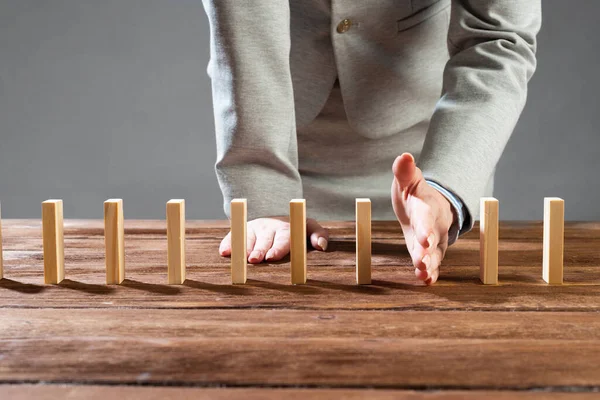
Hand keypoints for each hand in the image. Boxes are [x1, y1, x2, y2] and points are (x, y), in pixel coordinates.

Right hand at [219, 217, 328, 262]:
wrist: (279, 218)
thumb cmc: (298, 229)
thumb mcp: (311, 228)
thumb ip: (320, 235)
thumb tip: (322, 246)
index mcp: (286, 229)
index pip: (282, 239)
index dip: (277, 248)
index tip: (272, 257)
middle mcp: (268, 228)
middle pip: (263, 241)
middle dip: (259, 250)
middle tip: (254, 260)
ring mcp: (254, 229)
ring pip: (248, 239)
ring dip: (242, 248)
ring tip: (237, 258)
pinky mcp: (243, 231)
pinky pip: (234, 236)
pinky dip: (228, 243)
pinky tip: (224, 253)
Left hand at [391, 153, 455, 284]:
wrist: (429, 204)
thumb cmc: (415, 192)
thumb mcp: (408, 180)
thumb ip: (404, 171)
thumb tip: (403, 156)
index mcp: (426, 207)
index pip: (426, 218)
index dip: (425, 228)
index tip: (424, 239)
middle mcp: (434, 226)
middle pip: (433, 239)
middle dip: (427, 250)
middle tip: (422, 260)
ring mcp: (434, 241)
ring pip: (434, 255)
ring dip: (429, 265)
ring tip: (422, 274)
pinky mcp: (430, 253)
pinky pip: (433, 264)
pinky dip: (430, 274)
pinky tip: (425, 282)